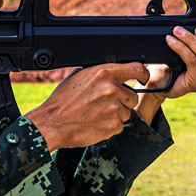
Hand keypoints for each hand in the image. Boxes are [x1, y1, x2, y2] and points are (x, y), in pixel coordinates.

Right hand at [25, 62, 150, 151]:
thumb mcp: (79, 76)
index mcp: (104, 73)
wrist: (52, 123)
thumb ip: (98, 73)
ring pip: (127, 112)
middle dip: (123, 100)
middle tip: (105, 104)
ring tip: (96, 113)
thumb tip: (113, 70)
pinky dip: (110, 126)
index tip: (143, 78)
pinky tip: (96, 122)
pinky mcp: (113, 125)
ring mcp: (113, 108)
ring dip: (116, 114)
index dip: (143, 74)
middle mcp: (111, 89)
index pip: (137, 69)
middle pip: (133, 95)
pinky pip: (120, 125)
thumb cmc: (63, 100)